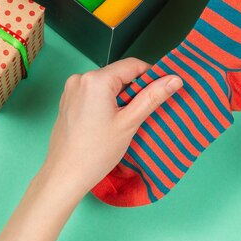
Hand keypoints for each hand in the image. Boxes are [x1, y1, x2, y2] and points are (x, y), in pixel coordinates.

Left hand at [41, 58, 182, 197]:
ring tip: (125, 120)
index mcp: (96, 79)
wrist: (65, 174)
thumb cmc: (97, 151)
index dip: (151, 76)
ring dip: (120, 97)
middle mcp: (80, 78)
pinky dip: (105, 102)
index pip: (132, 65)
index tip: (162, 91)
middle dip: (134, 89)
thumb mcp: (130, 122)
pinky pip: (93, 93)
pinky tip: (109, 122)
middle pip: (118, 74)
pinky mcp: (67, 100)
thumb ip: (152, 96)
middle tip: (143, 112)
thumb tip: (175, 79)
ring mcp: (71, 89)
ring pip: (106, 84)